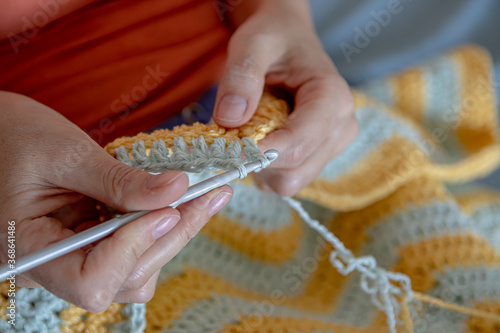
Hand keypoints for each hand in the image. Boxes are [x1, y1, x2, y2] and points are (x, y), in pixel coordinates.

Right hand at [0, 92, 231, 311]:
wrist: (4, 134)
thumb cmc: (17, 138)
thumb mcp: (68, 155)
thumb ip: (120, 181)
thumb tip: (178, 189)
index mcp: (30, 251)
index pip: (90, 280)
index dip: (133, 249)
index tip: (169, 209)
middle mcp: (54, 268)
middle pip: (126, 277)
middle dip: (172, 235)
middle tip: (211, 195)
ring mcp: (75, 260)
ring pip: (139, 272)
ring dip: (174, 235)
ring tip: (202, 198)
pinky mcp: (95, 247)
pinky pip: (137, 254)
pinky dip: (163, 230)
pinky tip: (182, 203)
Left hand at [213, 0, 357, 196]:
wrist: (288, 38)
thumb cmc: (274, 37)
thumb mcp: (253, 43)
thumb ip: (241, 75)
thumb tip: (230, 118)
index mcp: (333, 98)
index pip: (298, 144)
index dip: (260, 153)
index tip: (227, 148)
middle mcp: (342, 126)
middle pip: (294, 170)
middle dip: (258, 161)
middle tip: (233, 137)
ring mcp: (333, 144)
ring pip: (291, 181)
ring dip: (261, 167)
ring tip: (250, 134)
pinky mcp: (320, 155)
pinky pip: (289, 179)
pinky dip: (267, 169)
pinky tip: (261, 141)